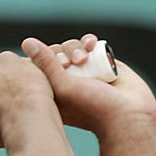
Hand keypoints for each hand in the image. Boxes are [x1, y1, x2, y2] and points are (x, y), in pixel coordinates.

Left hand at [27, 35, 155, 136]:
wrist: (129, 114)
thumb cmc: (92, 107)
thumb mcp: (63, 86)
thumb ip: (45, 64)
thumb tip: (27, 42)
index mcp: (52, 90)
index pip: (40, 65)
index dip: (46, 58)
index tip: (60, 66)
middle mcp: (68, 80)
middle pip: (57, 53)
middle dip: (64, 53)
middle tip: (72, 63)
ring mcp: (85, 71)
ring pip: (73, 47)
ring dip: (76, 47)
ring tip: (84, 58)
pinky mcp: (102, 62)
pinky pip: (91, 45)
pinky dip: (88, 41)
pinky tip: (91, 45)